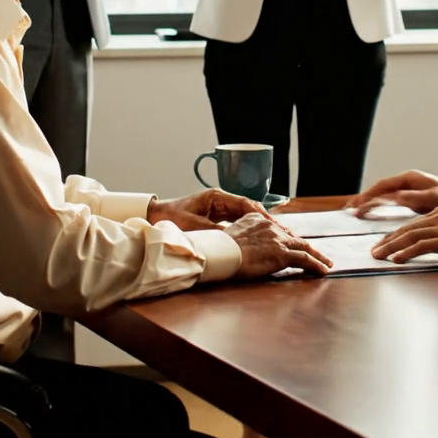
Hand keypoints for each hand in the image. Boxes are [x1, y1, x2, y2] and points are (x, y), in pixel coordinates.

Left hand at [147, 191, 266, 230]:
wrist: (155, 217)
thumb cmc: (170, 218)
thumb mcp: (193, 226)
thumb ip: (214, 232)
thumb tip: (235, 240)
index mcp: (216, 197)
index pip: (245, 203)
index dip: (261, 214)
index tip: (274, 224)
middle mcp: (220, 200)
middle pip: (249, 209)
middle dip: (266, 221)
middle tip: (282, 232)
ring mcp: (219, 208)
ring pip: (245, 216)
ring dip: (259, 226)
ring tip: (276, 237)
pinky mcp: (216, 217)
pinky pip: (237, 222)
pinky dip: (248, 230)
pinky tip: (259, 239)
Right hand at [225, 212, 332, 277]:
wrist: (222, 253)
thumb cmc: (220, 249)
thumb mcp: (232, 235)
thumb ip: (244, 237)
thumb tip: (246, 247)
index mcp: (258, 220)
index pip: (278, 230)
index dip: (288, 239)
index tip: (293, 245)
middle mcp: (271, 227)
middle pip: (294, 238)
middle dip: (307, 246)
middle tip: (317, 254)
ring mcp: (278, 240)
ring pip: (304, 247)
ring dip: (318, 256)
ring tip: (326, 263)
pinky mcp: (283, 255)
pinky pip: (305, 260)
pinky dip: (316, 265)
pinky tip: (323, 270)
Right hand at [350, 169, 437, 215]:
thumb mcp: (435, 197)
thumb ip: (416, 198)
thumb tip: (396, 198)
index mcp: (409, 179)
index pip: (383, 186)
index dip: (369, 195)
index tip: (357, 204)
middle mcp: (405, 181)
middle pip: (380, 189)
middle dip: (364, 198)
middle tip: (349, 208)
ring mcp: (407, 188)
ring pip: (383, 194)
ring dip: (369, 201)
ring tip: (355, 210)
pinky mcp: (410, 196)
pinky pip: (389, 200)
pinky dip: (378, 204)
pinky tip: (372, 211)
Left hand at [371, 209, 437, 263]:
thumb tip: (437, 245)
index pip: (412, 225)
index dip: (396, 235)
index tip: (385, 244)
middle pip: (406, 229)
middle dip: (388, 241)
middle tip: (374, 251)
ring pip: (409, 236)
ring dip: (391, 247)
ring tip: (378, 256)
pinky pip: (422, 246)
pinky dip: (406, 253)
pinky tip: (396, 259)